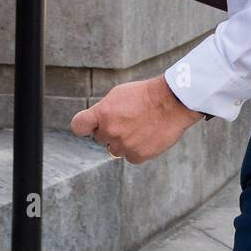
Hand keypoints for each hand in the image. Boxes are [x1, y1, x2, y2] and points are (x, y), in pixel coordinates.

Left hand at [70, 75, 204, 162]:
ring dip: (123, 142)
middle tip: (127, 121)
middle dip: (110, 131)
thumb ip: (104, 110)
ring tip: (139, 128)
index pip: (79, 126)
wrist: (171, 102)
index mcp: (102, 113)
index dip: (85, 126)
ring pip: (115, 149)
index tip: (90, 125)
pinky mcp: (138, 155)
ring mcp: (124, 145)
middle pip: (100, 138)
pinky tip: (146, 136)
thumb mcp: (119, 94)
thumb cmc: (146, 94)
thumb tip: (97, 122)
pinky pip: (130, 157)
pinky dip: (137, 150)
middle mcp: (110, 131)